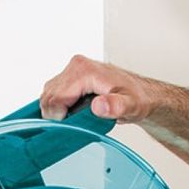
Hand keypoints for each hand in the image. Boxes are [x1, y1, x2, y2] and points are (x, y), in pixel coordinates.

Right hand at [40, 54, 157, 122]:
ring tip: (76, 116)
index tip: (74, 123)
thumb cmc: (136, 99)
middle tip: (76, 121)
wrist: (141, 93)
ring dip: (56, 111)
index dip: (60, 117)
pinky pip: (52, 93)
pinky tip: (72, 111)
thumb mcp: (130, 106)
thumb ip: (115, 106)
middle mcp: (76, 65)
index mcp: (85, 71)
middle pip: (48, 97)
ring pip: (47, 95)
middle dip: (57, 115)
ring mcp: (72, 69)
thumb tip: (99, 105)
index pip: (55, 98)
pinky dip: (57, 106)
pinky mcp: (70, 75)